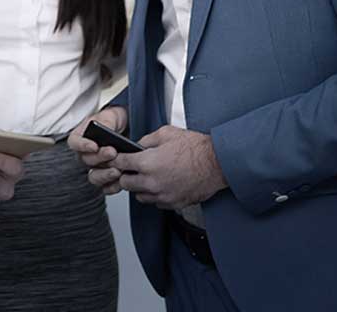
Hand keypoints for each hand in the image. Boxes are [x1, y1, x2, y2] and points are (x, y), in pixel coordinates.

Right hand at [68, 106, 127, 194]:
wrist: (125, 129)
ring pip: (94, 176)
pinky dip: (112, 186)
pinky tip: (121, 181)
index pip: (75, 143)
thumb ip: (105, 123)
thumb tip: (104, 128)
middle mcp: (85, 154)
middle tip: (112, 152)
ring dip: (105, 175)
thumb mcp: (109, 117)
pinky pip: (105, 186)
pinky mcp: (106, 176)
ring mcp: (96, 167)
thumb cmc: (112, 121)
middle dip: (100, 158)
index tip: (94, 146)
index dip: (82, 146)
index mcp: (80, 138)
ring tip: (117, 171)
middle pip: (86, 161)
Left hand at [111, 126, 227, 208]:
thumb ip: (147, 140)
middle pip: (125, 183)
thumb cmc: (197, 148)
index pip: (119, 164)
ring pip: (139, 196)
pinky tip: (162, 185)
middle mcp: (152, 182)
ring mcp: (163, 195)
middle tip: (132, 169)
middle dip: (126, 175)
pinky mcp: (173, 203)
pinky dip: (155, 195)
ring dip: (140, 187)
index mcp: (147, 163)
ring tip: (148, 177)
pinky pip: (156, 203)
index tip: (117, 159)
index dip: (117, 160)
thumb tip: (137, 146)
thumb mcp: (167, 133)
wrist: (220, 163)